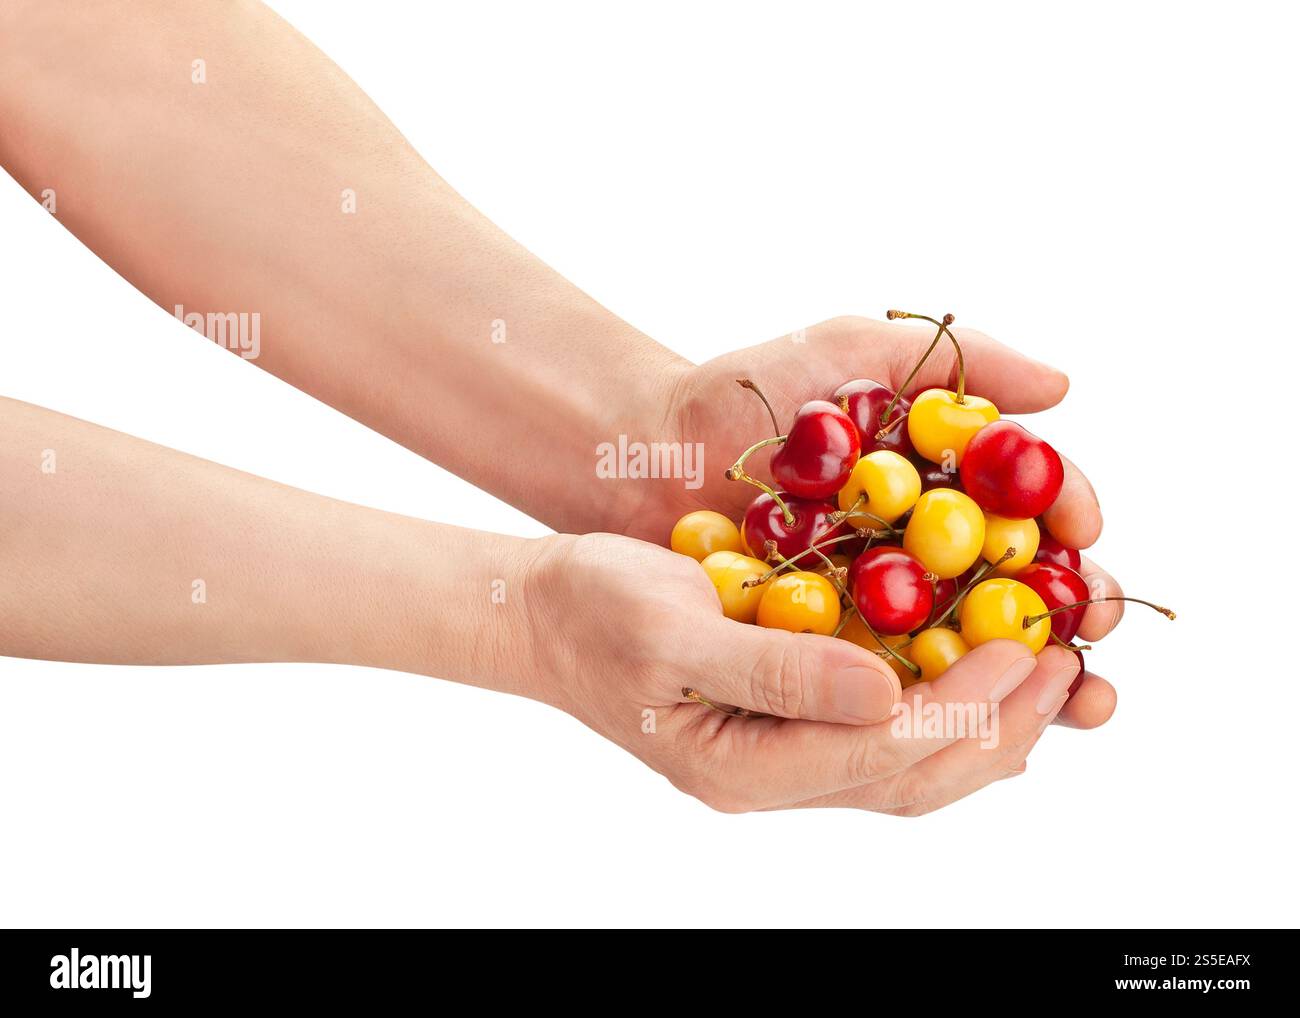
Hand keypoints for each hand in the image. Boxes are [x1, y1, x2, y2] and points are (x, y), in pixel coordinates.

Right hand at [525, 532, 1082, 814]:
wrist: (546, 612)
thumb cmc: (592, 609)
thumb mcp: (671, 627)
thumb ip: (777, 670)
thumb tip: (889, 693)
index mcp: (741, 766)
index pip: (879, 751)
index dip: (962, 704)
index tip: (1022, 647)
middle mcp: (771, 778)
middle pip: (912, 781)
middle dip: (1001, 729)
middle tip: (1069, 670)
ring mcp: (780, 758)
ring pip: (908, 772)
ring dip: (988, 731)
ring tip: (1053, 680)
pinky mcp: (786, 725)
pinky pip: (884, 741)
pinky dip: (945, 717)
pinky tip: (985, 688)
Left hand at [627, 314, 1120, 728]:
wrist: (646, 449)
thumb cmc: (746, 391)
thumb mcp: (851, 353)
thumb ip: (960, 362)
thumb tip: (1065, 388)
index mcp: (947, 480)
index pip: (1031, 503)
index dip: (1068, 518)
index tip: (1085, 534)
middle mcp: (927, 548)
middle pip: (1020, 590)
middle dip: (1069, 619)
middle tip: (1097, 642)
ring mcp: (882, 605)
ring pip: (969, 652)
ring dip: (1025, 681)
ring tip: (1073, 701)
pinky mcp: (831, 649)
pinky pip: (892, 686)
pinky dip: (934, 706)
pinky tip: (977, 727)